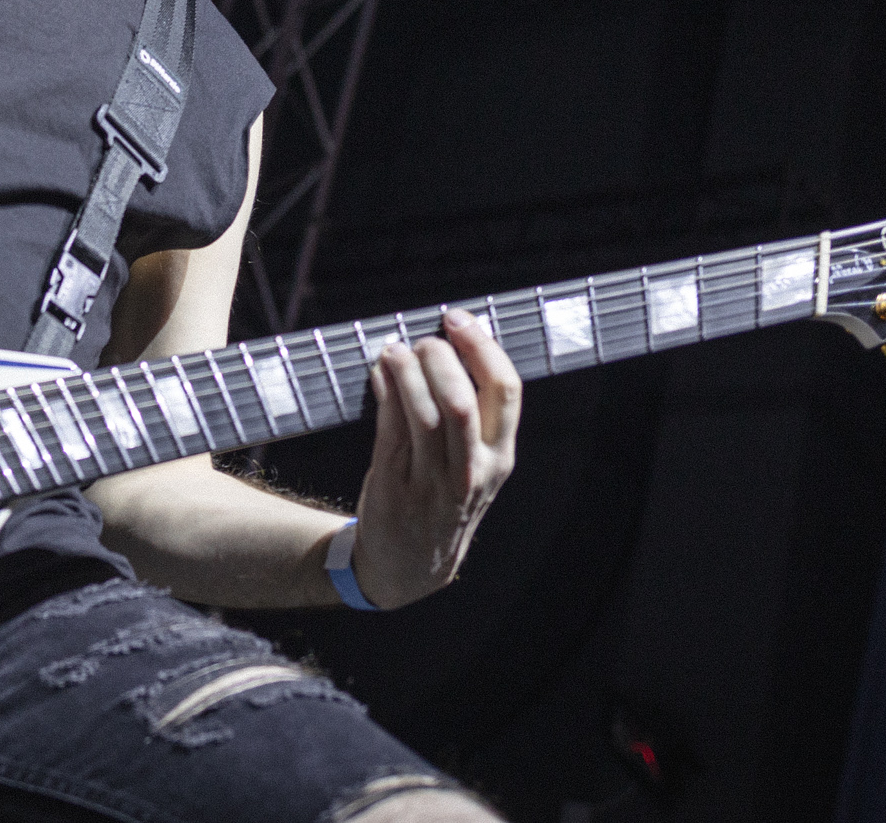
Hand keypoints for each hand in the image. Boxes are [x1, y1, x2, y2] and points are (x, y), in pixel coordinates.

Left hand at [349, 309, 520, 608]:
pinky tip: (379, 371)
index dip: (482, 346)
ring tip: (395, 349)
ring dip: (406, 371)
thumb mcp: (476, 465)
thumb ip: (472, 413)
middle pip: (462, 401)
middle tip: (424, 339)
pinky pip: (389, 428)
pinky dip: (384, 390)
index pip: (506, 391)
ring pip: (423, 414)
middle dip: (440, 358)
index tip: (459, 319)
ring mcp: (432, 481)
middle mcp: (472, 471)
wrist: (410, 566)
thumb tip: (451, 340)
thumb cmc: (444, 499)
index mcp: (500, 458)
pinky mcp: (393, 484)